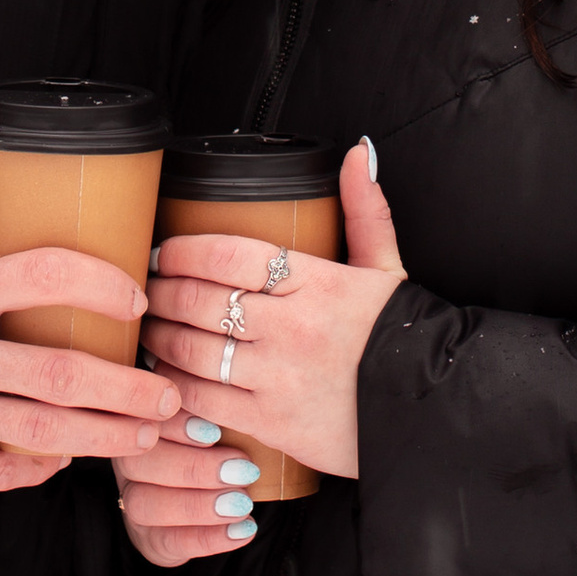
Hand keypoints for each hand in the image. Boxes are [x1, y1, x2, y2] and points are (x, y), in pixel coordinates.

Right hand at [0, 249, 182, 489]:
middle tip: (170, 397)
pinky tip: (69, 460)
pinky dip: (40, 468)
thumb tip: (86, 284)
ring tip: (146, 436)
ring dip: (103, 437)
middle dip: (126, 390)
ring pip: (38, 432)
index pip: (43, 276)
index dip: (101, 285)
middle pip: (56, 374)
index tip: (138, 301)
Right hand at [117, 421, 266, 567]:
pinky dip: (209, 537)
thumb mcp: (217, 420)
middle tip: (243, 470)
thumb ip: (215, 406)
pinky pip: (168, 541)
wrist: (210, 498)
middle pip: (138, 463)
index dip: (175, 426)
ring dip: (199, 504)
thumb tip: (235, 394)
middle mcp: (128, 461)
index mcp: (141, 421)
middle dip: (194, 467)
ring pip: (145, 504)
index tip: (215, 432)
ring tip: (243, 503)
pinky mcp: (148, 538)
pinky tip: (244, 529)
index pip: (142, 418)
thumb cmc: (219, 444)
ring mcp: (132, 502)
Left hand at [133, 138, 404, 493]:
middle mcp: (294, 327)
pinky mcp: (273, 423)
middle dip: (161, 293)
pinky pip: (205, 401)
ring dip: (160, 338)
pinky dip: (177, 388)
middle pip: (200, 300)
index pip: (229, 254)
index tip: (164, 252)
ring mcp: (280, 377)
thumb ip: (365, 211)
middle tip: (146, 290)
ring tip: (148, 331)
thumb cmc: (399, 338)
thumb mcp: (386, 270)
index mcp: (317, 282)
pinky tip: (167, 378)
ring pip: (193, 350)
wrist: (430, 412)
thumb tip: (358, 152)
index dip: (183, 250)